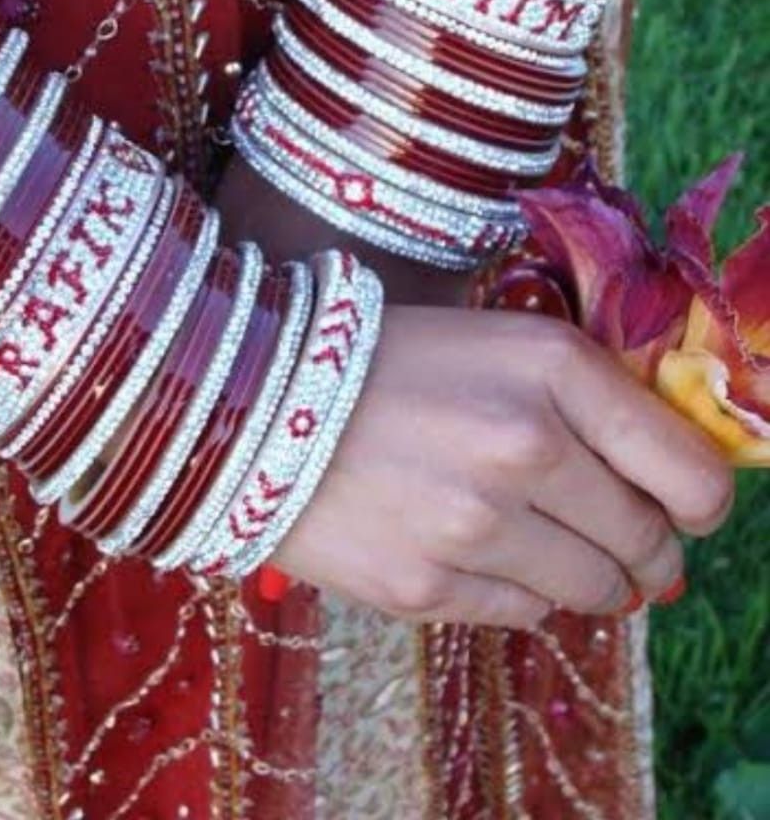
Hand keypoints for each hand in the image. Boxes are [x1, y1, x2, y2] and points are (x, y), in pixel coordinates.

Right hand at [274, 306, 734, 628]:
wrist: (257, 400)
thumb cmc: (388, 360)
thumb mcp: (499, 343)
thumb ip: (589, 399)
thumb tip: (668, 485)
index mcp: (551, 367)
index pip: (691, 473)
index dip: (700, 500)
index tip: (682, 506)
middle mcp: (524, 446)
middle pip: (648, 543)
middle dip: (643, 546)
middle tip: (615, 535)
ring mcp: (475, 526)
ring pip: (593, 590)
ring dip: (587, 575)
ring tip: (543, 543)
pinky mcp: (426, 587)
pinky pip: (524, 615)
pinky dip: (519, 591)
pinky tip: (479, 552)